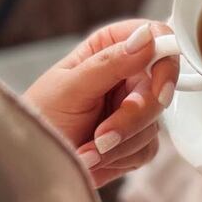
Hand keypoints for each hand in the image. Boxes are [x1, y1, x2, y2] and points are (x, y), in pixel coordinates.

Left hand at [23, 20, 178, 187]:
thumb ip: (111, 62)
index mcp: (109, 48)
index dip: (165, 61)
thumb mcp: (72, 86)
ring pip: (154, 123)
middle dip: (132, 117)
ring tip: (87, 149)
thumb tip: (147, 39)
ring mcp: (135, 109)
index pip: (155, 39)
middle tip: (103, 134)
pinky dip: (121, 157)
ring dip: (120, 143)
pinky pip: (148, 148)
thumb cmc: (42, 118)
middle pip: (160, 89)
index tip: (159, 90)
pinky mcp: (138, 140)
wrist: (36, 162)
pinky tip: (96, 156)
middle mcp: (127, 76)